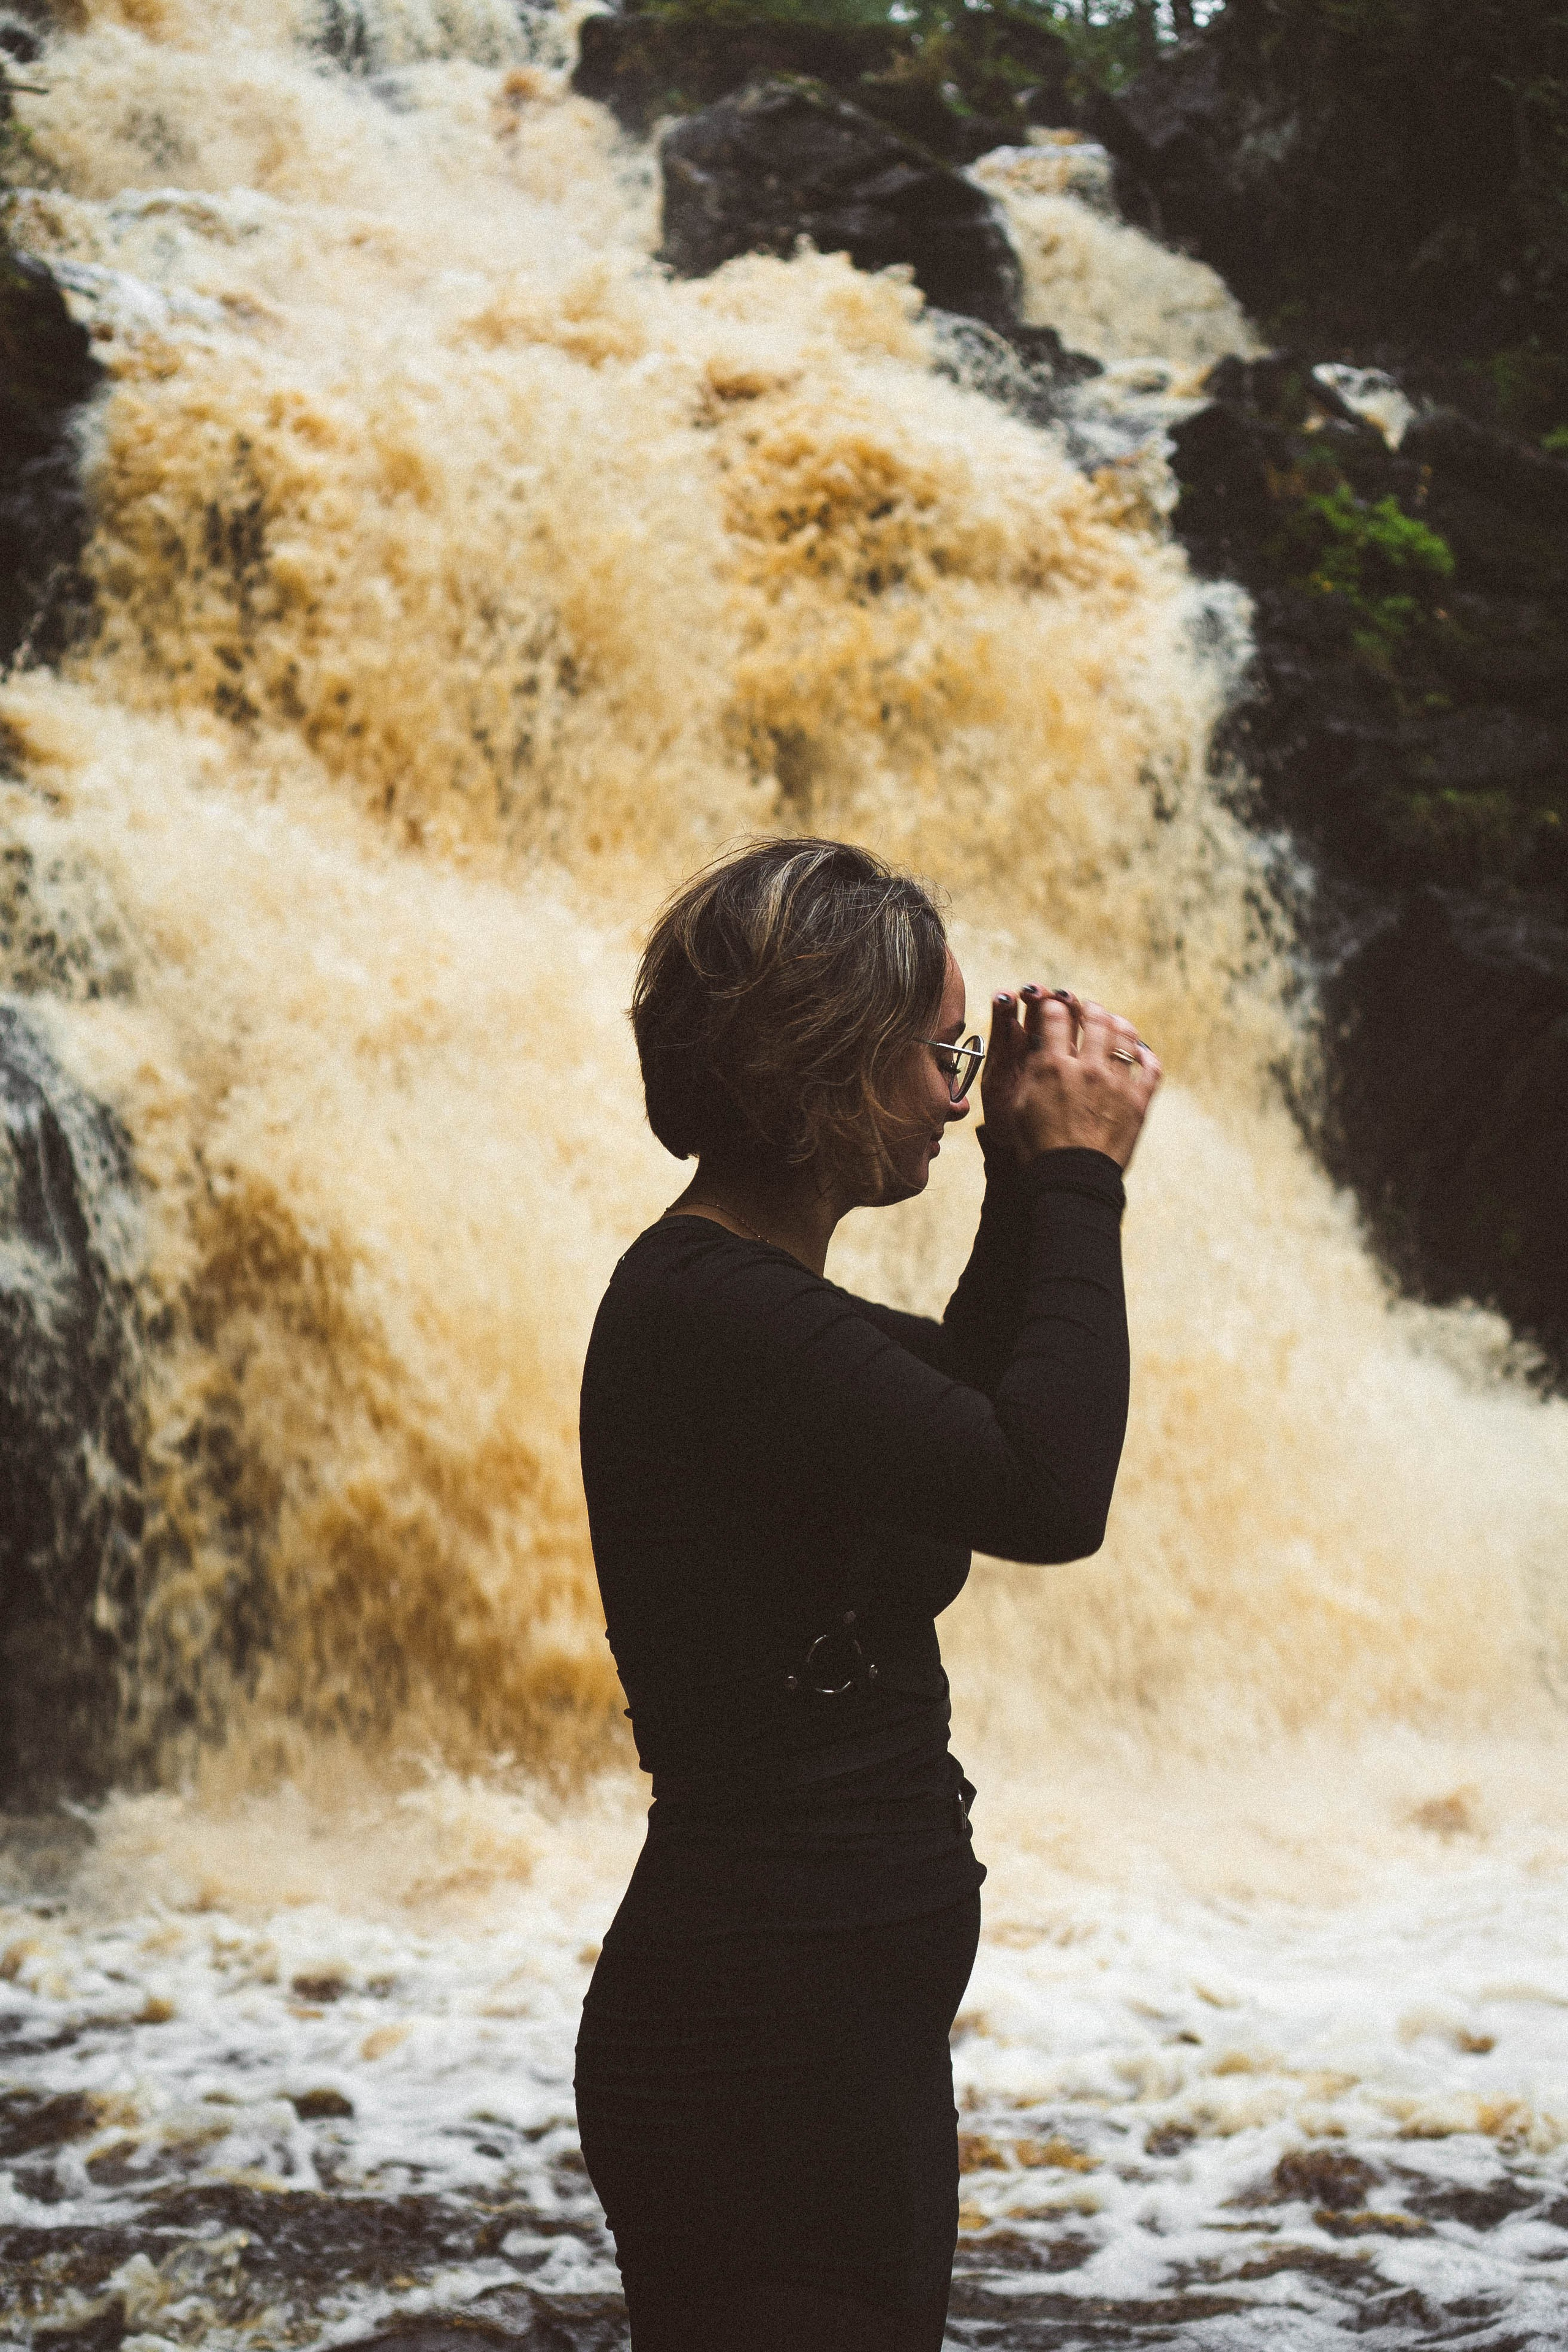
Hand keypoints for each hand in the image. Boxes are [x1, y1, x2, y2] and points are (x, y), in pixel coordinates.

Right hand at [981, 986, 1160, 1171]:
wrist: (1071, 1180)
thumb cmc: (1038, 1147)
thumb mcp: (1019, 1105)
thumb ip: (1031, 1070)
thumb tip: (1037, 1047)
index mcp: (1053, 1066)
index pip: (1055, 1017)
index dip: (1053, 1005)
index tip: (1053, 1005)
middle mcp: (1088, 1068)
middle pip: (1095, 1019)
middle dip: (1089, 1008)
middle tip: (1087, 1008)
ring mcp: (1116, 1083)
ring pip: (1125, 1035)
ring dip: (1118, 1023)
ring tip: (1113, 1022)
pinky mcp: (1138, 1101)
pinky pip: (1150, 1067)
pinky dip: (1146, 1054)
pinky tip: (1140, 1051)